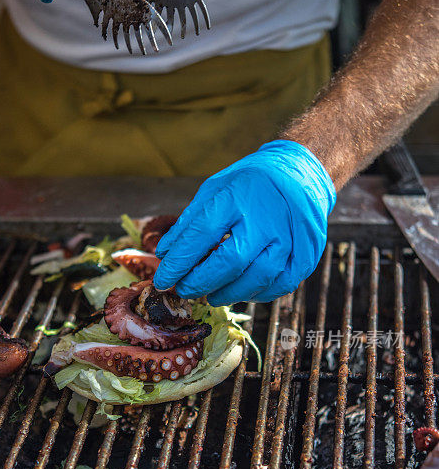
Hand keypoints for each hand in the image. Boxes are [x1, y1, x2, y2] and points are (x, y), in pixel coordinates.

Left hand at [153, 140, 335, 305]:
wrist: (300, 173)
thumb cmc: (250, 184)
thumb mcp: (214, 190)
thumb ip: (189, 223)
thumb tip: (164, 255)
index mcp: (237, 197)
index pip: (201, 235)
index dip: (179, 263)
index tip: (163, 279)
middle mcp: (266, 218)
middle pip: (231, 262)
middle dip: (202, 282)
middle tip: (185, 290)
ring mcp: (290, 237)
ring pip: (258, 278)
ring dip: (229, 293)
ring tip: (211, 295)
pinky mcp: (306, 254)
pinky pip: (281, 284)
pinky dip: (258, 294)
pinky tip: (241, 292)